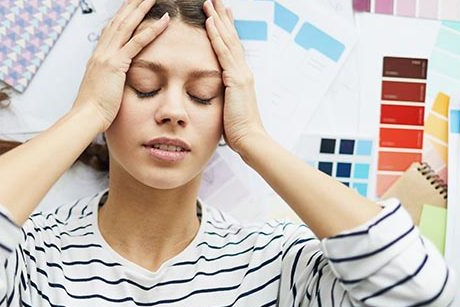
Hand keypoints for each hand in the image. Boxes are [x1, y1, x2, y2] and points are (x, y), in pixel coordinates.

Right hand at [71, 0, 169, 130]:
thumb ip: (107, 80)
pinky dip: (152, 30)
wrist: (85, 117)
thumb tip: (112, 81)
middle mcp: (101, 52)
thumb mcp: (101, 89)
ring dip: (142, 8)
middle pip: (119, 20)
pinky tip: (164, 20)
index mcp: (97, 57)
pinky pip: (137, 43)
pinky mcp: (116, 65)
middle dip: (132, 4)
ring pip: (128, 25)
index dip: (122, 14)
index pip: (111, 28)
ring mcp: (107, 56)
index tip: (131, 4)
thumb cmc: (93, 110)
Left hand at [202, 0, 265, 153]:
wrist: (250, 140)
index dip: (226, 29)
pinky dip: (217, 36)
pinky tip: (210, 22)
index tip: (220, 14)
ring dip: (217, 19)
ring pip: (227, 40)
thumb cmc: (238, 130)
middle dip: (222, 17)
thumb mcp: (228, 108)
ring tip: (209, 2)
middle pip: (231, 37)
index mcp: (240, 77)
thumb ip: (224, 97)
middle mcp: (242, 70)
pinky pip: (223, 52)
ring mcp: (240, 73)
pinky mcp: (235, 79)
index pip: (231, 47)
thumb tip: (217, 95)